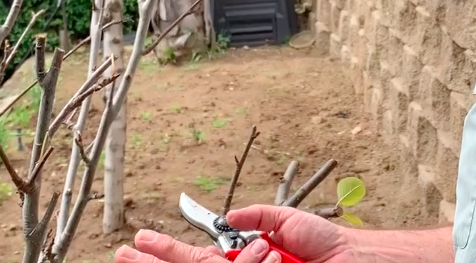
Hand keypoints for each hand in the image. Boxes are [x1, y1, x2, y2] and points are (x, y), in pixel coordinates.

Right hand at [114, 205, 354, 262]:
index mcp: (245, 261)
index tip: (140, 242)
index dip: (167, 252)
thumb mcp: (288, 222)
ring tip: (251, 254)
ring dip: (230, 261)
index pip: (196, 260)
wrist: (353, 262)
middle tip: (122, 255)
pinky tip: (271, 258)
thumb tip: (228, 217)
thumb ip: (257, 216)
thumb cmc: (327, 248)